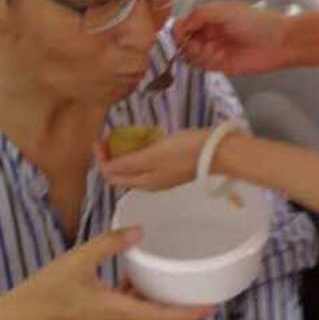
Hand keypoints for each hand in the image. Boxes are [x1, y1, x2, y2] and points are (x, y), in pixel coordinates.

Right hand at [15, 228, 214, 319]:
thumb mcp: (79, 259)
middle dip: (163, 299)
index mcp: (119, 313)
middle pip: (150, 316)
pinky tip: (116, 286)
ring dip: (140, 300)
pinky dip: (123, 304)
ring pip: (132, 317)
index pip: (164, 317)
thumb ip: (111, 244)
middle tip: (180, 280)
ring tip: (144, 276)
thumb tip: (139, 231)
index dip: (190, 314)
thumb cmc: (47, 291)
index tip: (212, 308)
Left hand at [96, 129, 210, 191]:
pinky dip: (139, 152)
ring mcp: (162, 176)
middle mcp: (150, 183)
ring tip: (123, 136)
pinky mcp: (171, 167)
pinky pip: (147, 162)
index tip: (99, 139)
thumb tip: (105, 168)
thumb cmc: (187, 151)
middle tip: (108, 137)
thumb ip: (129, 163)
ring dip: (124, 154)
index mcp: (144, 182)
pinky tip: (144, 138)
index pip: (111, 176)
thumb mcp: (153, 155)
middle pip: (121, 173)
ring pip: (134, 168)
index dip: (101, 159)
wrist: (219, 151)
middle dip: (110, 156)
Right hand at [175, 1, 291, 75]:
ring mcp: (216, 50)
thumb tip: (181, 25)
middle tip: (200, 42)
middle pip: (186, 41)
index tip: (181, 32)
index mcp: (212, 17)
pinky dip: (208, 61)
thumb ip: (201, 14)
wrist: (278, 42)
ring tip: (213, 49)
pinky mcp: (222, 65)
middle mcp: (212, 33)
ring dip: (199, 53)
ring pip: (192, 55)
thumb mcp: (226, 10)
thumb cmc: (257, 22)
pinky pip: (204, 66)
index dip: (181, 29)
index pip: (186, 24)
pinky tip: (220, 55)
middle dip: (189, 43)